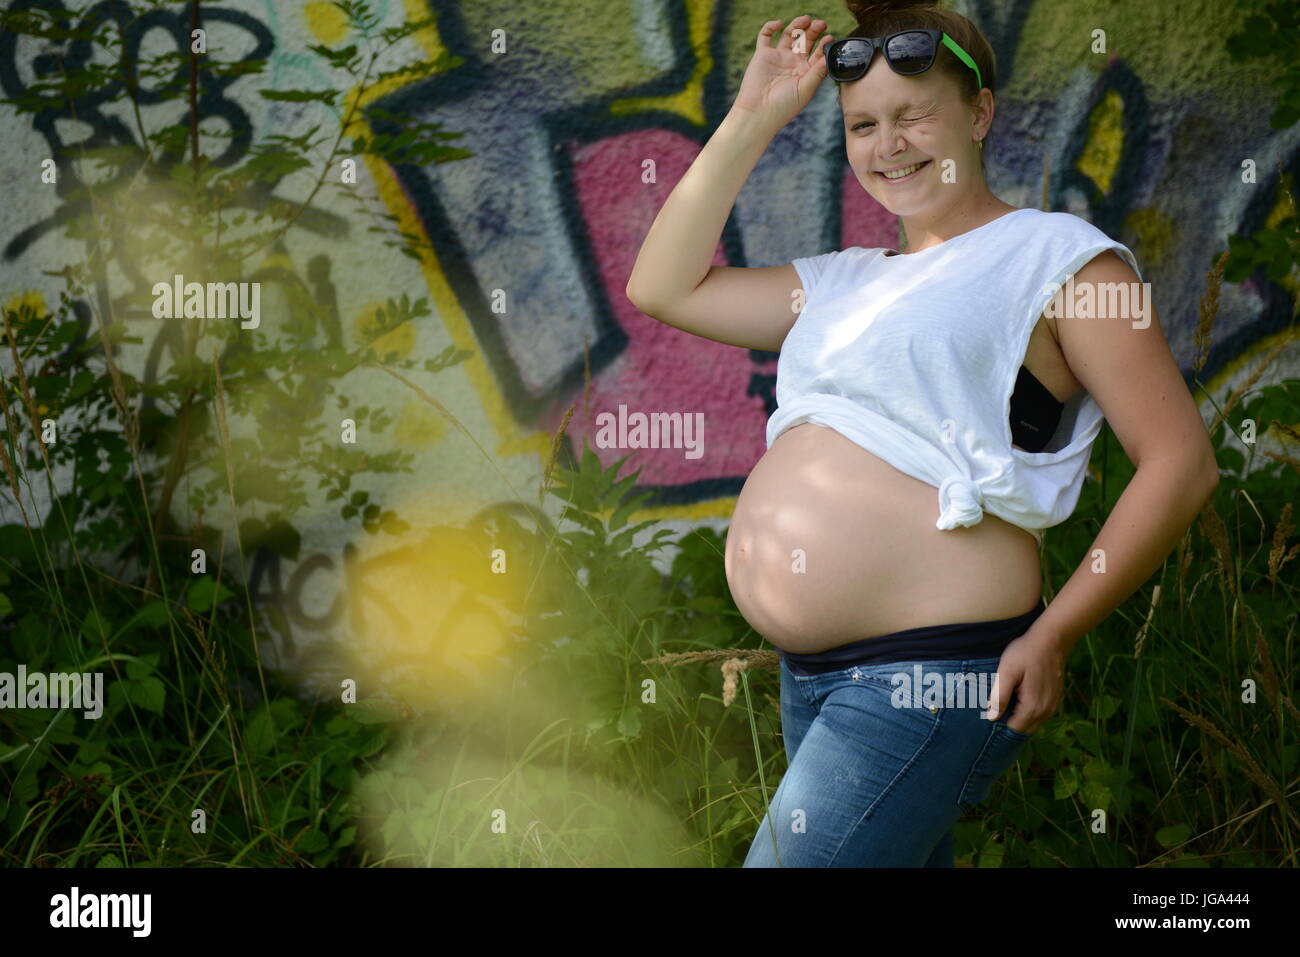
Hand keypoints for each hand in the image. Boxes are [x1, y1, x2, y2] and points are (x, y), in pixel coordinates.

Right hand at [733, 16, 834, 131]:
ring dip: (797, 25)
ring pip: (789, 35)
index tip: (829, 38)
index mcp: (805, 72)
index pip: (818, 53)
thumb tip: (829, 56)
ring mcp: (778, 57)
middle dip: (813, 31)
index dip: (824, 44)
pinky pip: (766, 36)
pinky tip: (779, 24)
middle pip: (805, 40)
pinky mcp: (762, 55)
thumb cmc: (784, 107)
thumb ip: (817, 72)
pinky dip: (770, 27)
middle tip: (820, 24)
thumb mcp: (805, 90)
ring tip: (805, 19)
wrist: (758, 113)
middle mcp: (792, 63)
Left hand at [985, 625, 1067, 735]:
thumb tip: (992, 717)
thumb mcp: (1007, 671)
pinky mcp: (1055, 699)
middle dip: (1009, 722)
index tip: (989, 711)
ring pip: (1032, 722)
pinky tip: (1018, 695)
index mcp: (1033, 707)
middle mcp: (1047, 712)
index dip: (999, 723)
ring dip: (1018, 716)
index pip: (1014, 729)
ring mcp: (1053, 706)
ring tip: (1006, 700)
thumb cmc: (1026, 653)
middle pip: (1024, 729)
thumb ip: (1000, 696)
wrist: (1051, 639)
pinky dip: (1028, 710)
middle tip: (995, 706)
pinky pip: (1040, 713)